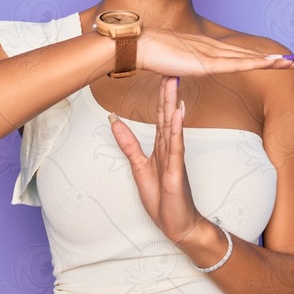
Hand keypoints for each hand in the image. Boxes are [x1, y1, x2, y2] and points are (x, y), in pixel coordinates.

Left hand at [108, 76, 204, 245]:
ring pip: (173, 127)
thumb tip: (114, 121)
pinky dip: (176, 130)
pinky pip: (176, 147)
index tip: (160, 74)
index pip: (159, 116)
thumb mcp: (139, 168)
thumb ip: (129, 144)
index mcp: (162, 147)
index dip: (159, 95)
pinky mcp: (177, 171)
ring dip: (172, 104)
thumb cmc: (163, 199)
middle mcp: (170, 149)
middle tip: (170, 67)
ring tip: (173, 83)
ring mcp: (175, 159)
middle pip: (167, 115)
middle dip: (167, 92)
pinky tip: (177, 114)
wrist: (179, 225)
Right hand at [136, 27, 293, 76]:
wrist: (140, 45)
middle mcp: (212, 47)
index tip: (274, 60)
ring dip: (271, 60)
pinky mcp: (207, 63)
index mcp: (205, 48)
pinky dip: (256, 63)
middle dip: (272, 58)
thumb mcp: (171, 62)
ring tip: (291, 62)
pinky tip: (270, 64)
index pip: (237, 53)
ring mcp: (211, 54)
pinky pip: (237, 64)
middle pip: (248, 53)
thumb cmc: (150, 54)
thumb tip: (178, 71)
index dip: (257, 57)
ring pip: (248, 57)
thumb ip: (179, 65)